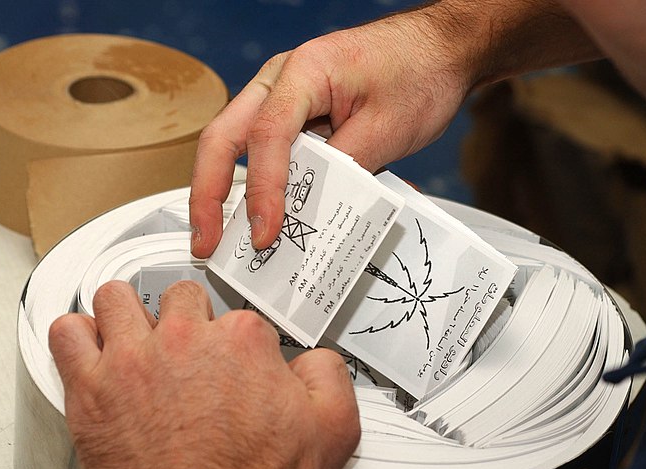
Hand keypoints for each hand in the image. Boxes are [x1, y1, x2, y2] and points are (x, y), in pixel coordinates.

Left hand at [49, 280, 359, 468]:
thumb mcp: (334, 429)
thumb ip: (329, 373)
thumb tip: (313, 358)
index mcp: (242, 341)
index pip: (238, 314)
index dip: (239, 342)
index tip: (235, 363)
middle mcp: (185, 340)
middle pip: (180, 298)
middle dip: (187, 321)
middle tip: (188, 353)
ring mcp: (134, 361)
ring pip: (117, 299)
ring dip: (127, 314)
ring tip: (135, 338)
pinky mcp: (91, 389)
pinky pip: (67, 334)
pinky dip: (77, 336)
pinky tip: (94, 352)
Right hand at [189, 4, 476, 255]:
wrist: (439, 49)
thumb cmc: (418, 72)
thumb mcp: (386, 128)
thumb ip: (344, 170)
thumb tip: (312, 214)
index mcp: (304, 72)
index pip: (268, 136)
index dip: (263, 190)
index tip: (266, 233)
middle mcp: (281, 80)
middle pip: (224, 137)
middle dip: (208, 193)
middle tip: (205, 242)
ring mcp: (284, 96)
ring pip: (236, 145)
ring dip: (224, 191)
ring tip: (221, 239)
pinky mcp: (297, 116)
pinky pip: (266, 152)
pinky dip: (259, 185)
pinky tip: (260, 218)